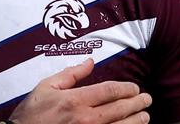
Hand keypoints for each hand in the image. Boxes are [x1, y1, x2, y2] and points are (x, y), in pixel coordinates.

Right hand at [9, 59, 150, 123]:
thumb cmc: (33, 112)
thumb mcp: (46, 86)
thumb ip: (70, 74)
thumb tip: (89, 62)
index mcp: (75, 100)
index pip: (109, 91)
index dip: (125, 88)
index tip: (133, 87)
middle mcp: (86, 118)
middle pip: (119, 109)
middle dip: (136, 103)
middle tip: (146, 99)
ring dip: (136, 121)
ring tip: (145, 116)